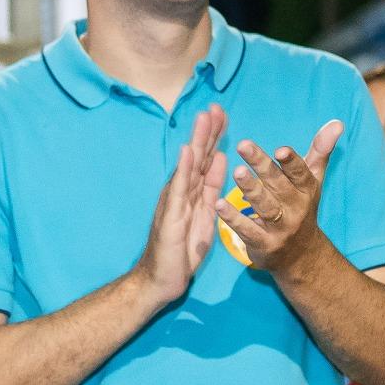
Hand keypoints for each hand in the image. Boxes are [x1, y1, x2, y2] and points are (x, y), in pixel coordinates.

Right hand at [133, 105, 227, 309]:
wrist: (161, 278)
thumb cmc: (182, 251)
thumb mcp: (206, 216)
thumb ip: (211, 188)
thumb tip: (221, 160)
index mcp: (193, 192)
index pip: (206, 159)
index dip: (214, 136)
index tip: (223, 114)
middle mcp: (182, 191)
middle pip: (197, 155)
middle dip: (207, 131)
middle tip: (216, 106)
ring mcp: (175, 200)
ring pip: (188, 165)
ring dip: (196, 140)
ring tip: (203, 118)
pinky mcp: (171, 213)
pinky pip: (179, 187)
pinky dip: (182, 168)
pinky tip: (187, 151)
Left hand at [216, 120, 342, 273]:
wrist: (301, 256)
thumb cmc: (301, 206)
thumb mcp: (312, 179)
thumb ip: (320, 150)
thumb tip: (336, 122)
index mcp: (307, 190)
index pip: (301, 173)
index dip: (292, 162)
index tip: (281, 149)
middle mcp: (296, 209)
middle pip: (278, 185)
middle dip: (262, 165)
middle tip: (244, 145)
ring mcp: (281, 228)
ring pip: (265, 206)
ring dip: (250, 189)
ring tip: (236, 171)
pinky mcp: (264, 244)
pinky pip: (248, 230)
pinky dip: (234, 218)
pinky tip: (219, 204)